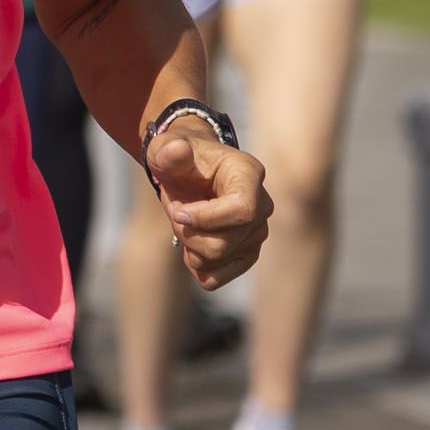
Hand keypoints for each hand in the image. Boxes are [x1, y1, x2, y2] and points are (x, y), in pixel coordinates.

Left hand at [146, 117, 270, 289]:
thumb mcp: (167, 150)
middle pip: (224, 243)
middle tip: (176, 212)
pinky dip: (196, 267)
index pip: (242, 210)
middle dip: (188, 234)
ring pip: (216, 261)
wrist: (189, 175)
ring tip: (185, 224)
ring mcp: (257, 233)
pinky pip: (216, 279)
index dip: (205, 218)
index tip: (177, 212)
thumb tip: (176, 151)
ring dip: (189, 247)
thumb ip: (169, 150)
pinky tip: (192, 245)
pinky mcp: (247, 255)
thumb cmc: (180, 161)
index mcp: (249, 174)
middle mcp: (262, 205)